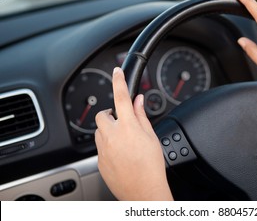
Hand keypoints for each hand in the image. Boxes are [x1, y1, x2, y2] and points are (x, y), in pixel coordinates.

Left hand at [95, 67, 172, 200]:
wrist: (144, 191)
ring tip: (123, 141)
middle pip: (103, 115)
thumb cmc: (151, 166)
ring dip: (108, 130)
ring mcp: (103, 149)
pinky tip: (121, 155)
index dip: (118, 81)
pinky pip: (100, 147)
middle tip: (122, 121)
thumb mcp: (152, 137)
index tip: (117, 71)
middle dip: (111, 114)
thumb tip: (138, 101)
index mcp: (128, 127)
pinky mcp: (99, 161)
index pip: (121, 97)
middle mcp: (112, 136)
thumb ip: (142, 116)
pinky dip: (108, 145)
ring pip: (99, 131)